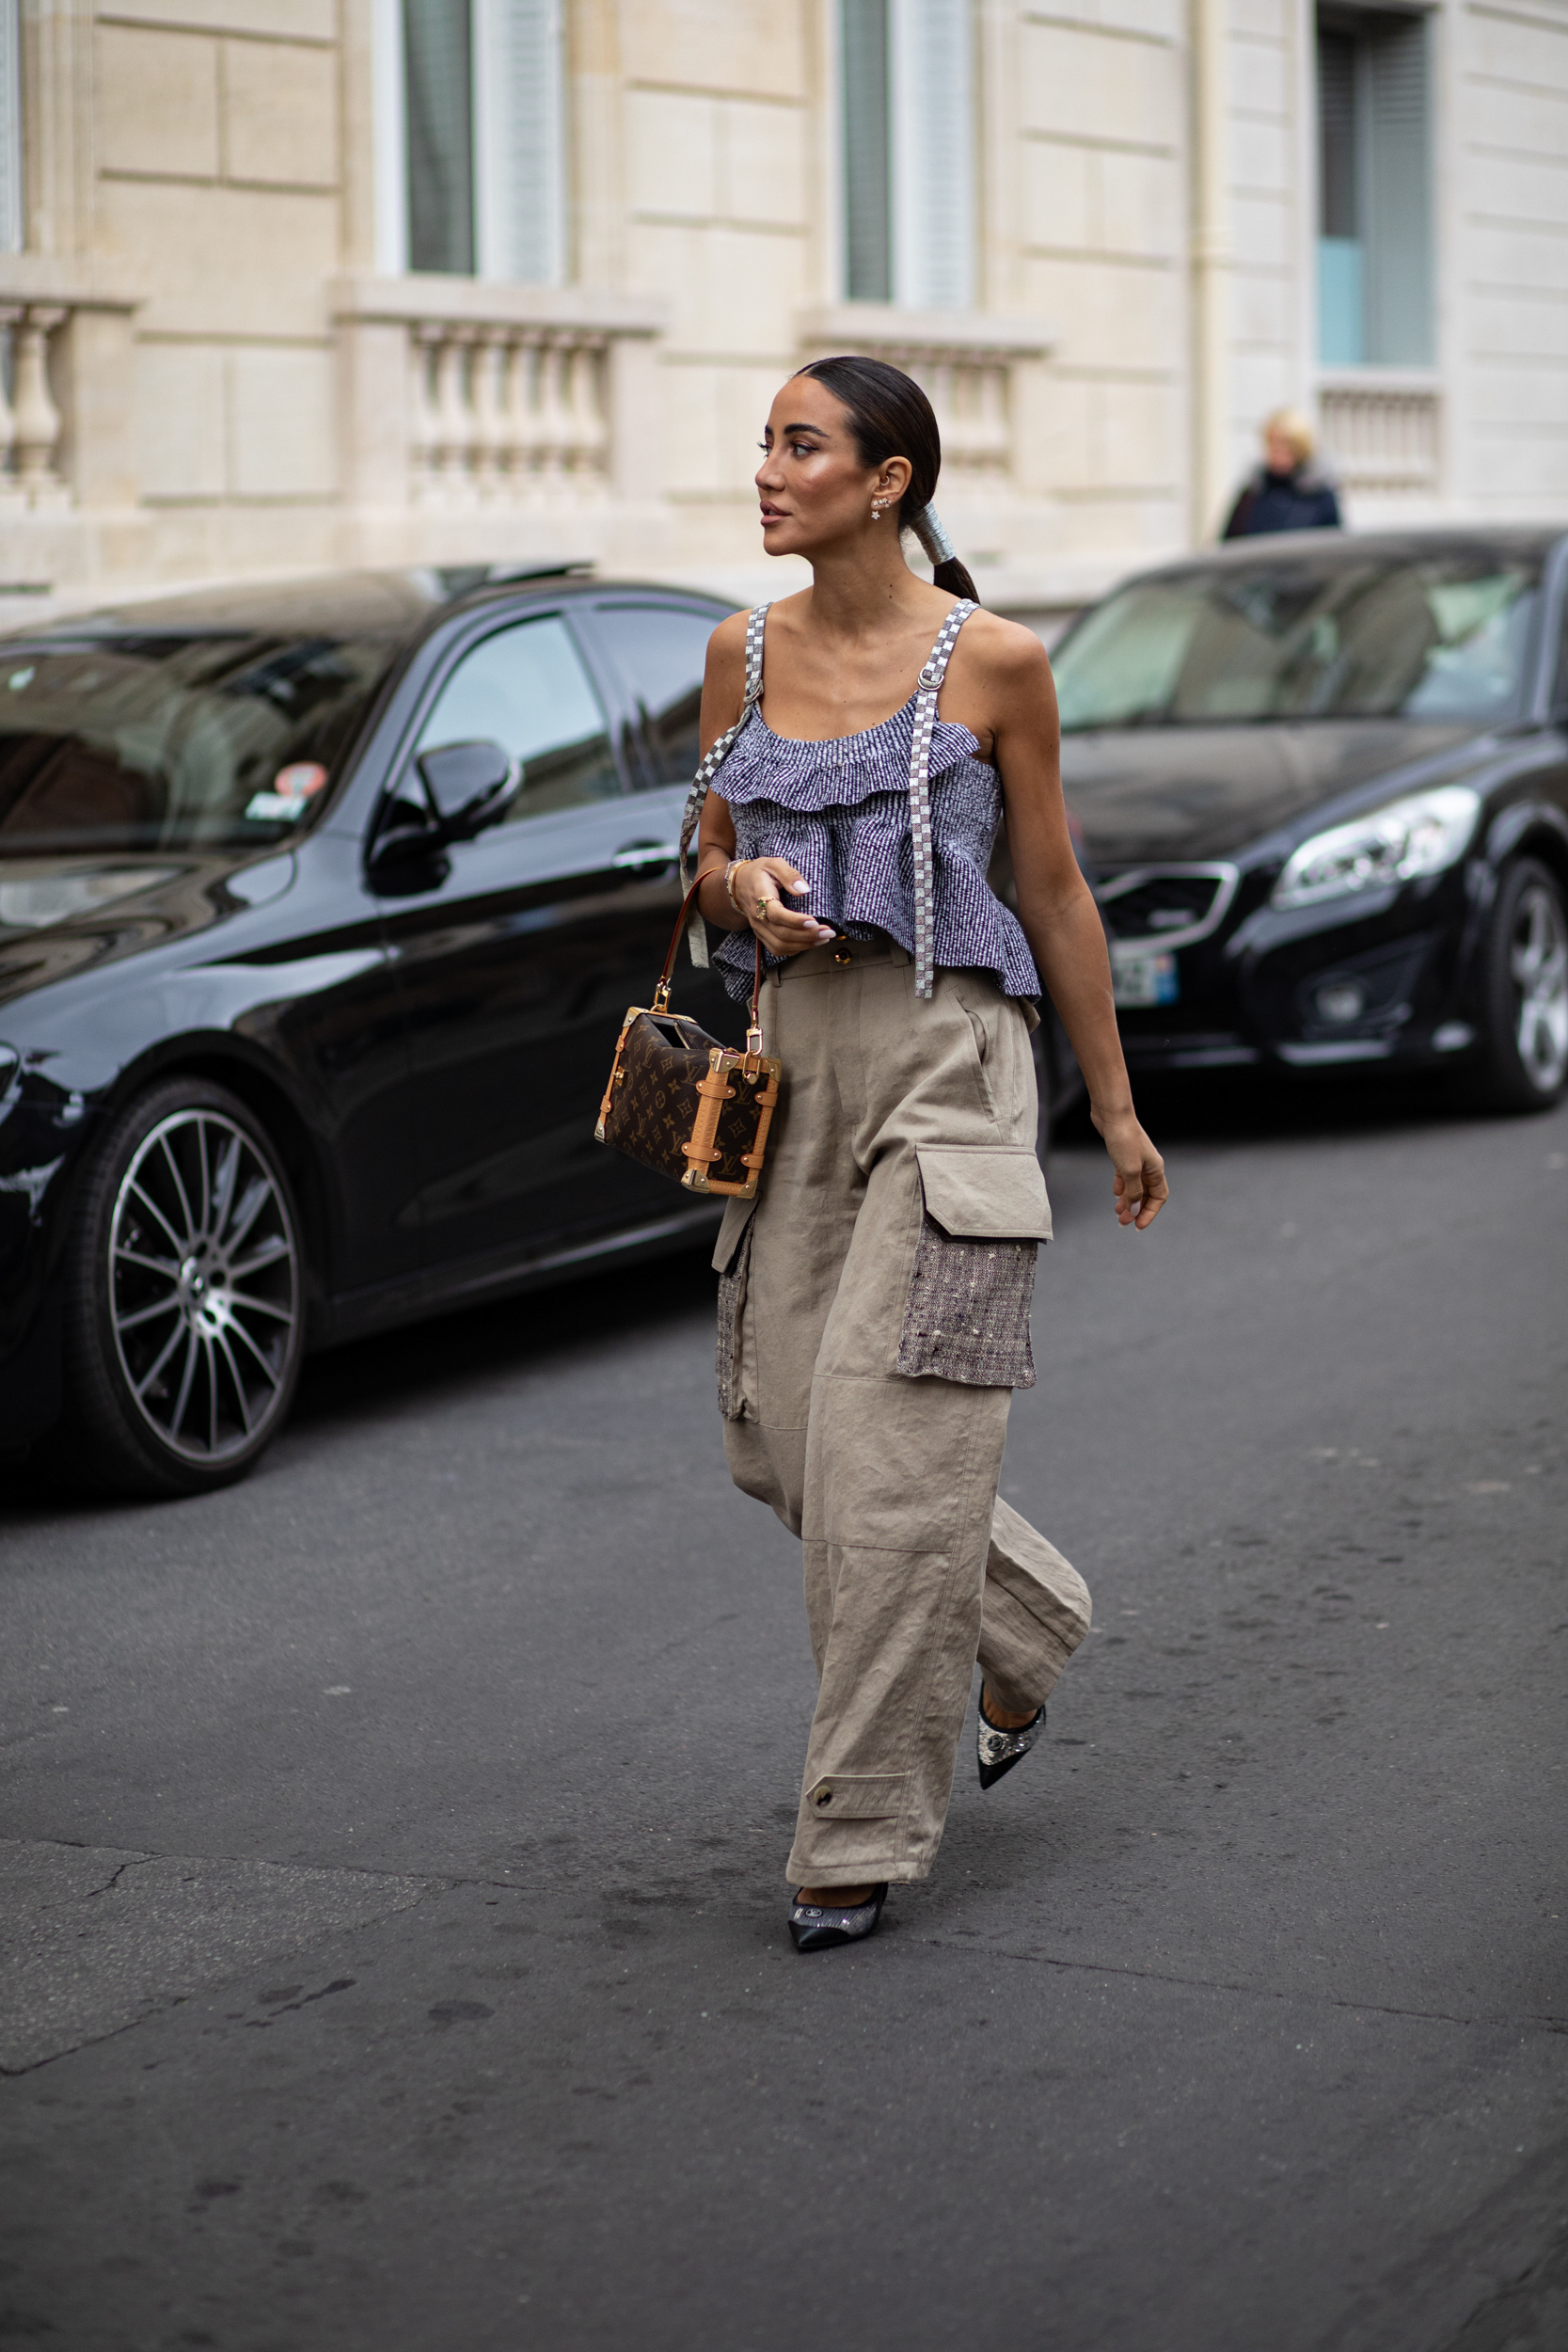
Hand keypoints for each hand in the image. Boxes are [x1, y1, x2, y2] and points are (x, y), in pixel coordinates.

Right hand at [731, 857, 835, 958]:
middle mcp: (758, 916)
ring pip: (780, 945)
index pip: (776, 914)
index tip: (814, 921)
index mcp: (760, 896)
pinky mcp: (762, 935)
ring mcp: (759, 928)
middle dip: (807, 936)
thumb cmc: (760, 873)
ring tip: (823, 939)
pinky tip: (810, 943)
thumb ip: (789, 874)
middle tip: (828, 932)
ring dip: (804, 945)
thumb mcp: (774, 864)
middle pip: (781, 934)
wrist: (739, 884)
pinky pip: (777, 949)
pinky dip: (795, 949)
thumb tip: (804, 889)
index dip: (795, 921)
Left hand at [1091, 1108, 1167, 1229]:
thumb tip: (1134, 1210)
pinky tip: (1115, 1193)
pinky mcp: (1123, 1155)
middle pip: (1146, 1194)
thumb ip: (1133, 1192)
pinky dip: (1121, 1186)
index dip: (1149, 1213)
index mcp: (1155, 1169)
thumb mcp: (1129, 1170)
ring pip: (1135, 1186)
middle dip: (1136, 1209)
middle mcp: (1148, 1166)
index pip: (1159, 1198)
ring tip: (1117, 1212)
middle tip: (1123, 1222)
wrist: (1112, 1114)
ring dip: (1127, 1200)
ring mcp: (1136, 1160)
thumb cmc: (1123, 1139)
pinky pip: (1126, 1176)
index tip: (1137, 1225)